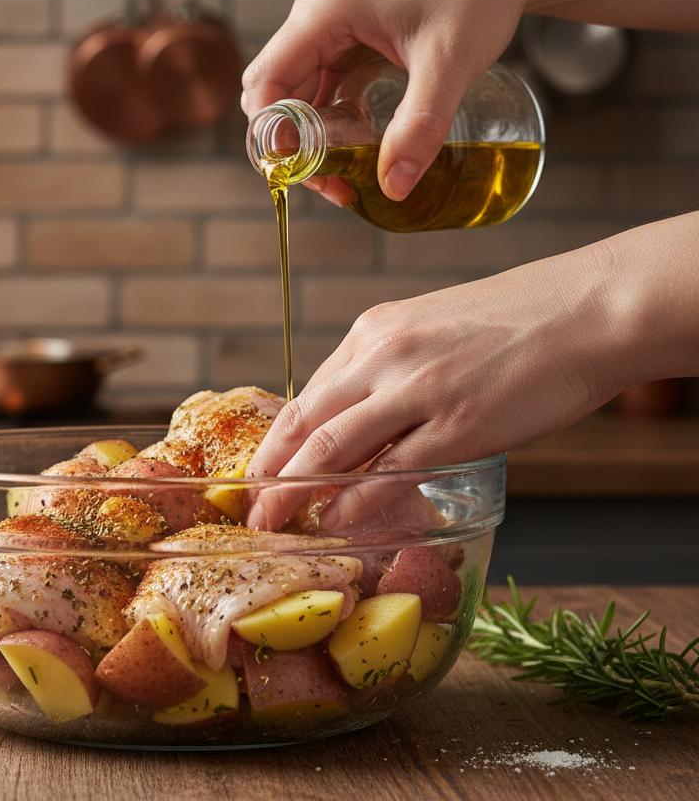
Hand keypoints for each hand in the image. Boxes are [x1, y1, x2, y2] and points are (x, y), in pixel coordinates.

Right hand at [240, 0, 537, 201]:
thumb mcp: (449, 64)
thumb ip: (420, 126)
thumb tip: (394, 186)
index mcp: (324, 10)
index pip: (266, 83)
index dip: (273, 135)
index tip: (305, 173)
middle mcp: (315, 14)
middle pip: (271, 92)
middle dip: (289, 144)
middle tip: (330, 182)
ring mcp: (328, 25)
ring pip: (292, 93)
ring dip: (308, 136)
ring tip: (343, 174)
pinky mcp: (346, 36)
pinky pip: (318, 86)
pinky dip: (326, 121)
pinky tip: (354, 147)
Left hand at [245, 244, 621, 532]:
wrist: (584, 311)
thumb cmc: (515, 322)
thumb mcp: (431, 329)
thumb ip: (392, 370)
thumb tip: (362, 419)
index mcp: (375, 330)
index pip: (310, 393)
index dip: (278, 439)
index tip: (258, 471)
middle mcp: (386, 355)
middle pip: (308, 421)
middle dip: (270, 470)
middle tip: (246, 506)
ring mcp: (420, 389)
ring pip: (337, 445)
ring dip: (295, 488)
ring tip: (270, 519)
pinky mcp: (460, 423)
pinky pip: (394, 468)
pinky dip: (358, 498)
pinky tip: (336, 518)